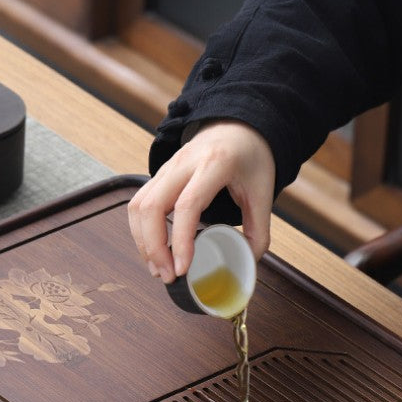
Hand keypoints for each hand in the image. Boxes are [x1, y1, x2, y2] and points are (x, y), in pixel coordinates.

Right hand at [128, 120, 274, 282]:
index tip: (182, 269)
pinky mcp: (159, 175)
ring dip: (143, 242)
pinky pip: (139, 203)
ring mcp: (167, 167)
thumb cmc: (251, 157)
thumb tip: (247, 262)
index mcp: (214, 164)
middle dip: (154, 247)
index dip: (180, 240)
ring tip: (159, 269)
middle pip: (151, 206)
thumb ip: (259, 230)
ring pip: (138, 205)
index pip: (187, 205)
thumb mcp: (264, 192)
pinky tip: (154, 251)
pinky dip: (141, 231)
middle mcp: (184, 162)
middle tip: (167, 275)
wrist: (238, 126)